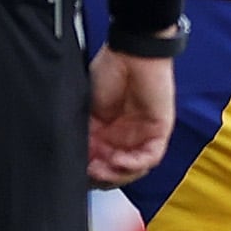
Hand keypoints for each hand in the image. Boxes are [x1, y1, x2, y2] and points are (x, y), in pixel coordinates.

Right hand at [87, 49, 172, 186]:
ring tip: (101, 169)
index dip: (87, 171)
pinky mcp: (159, 132)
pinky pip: (150, 157)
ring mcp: (143, 137)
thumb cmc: (108, 71)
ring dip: (117, 174)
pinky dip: (134, 164)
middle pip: (116, 172)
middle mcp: (125, 139)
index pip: (98, 163)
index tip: (76, 171)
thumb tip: (72, 155)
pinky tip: (119, 161)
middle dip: (102, 177)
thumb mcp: (86, 107)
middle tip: (88, 173)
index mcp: (106, 133)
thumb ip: (82, 131)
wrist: (130, 53)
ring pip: (133, 170)